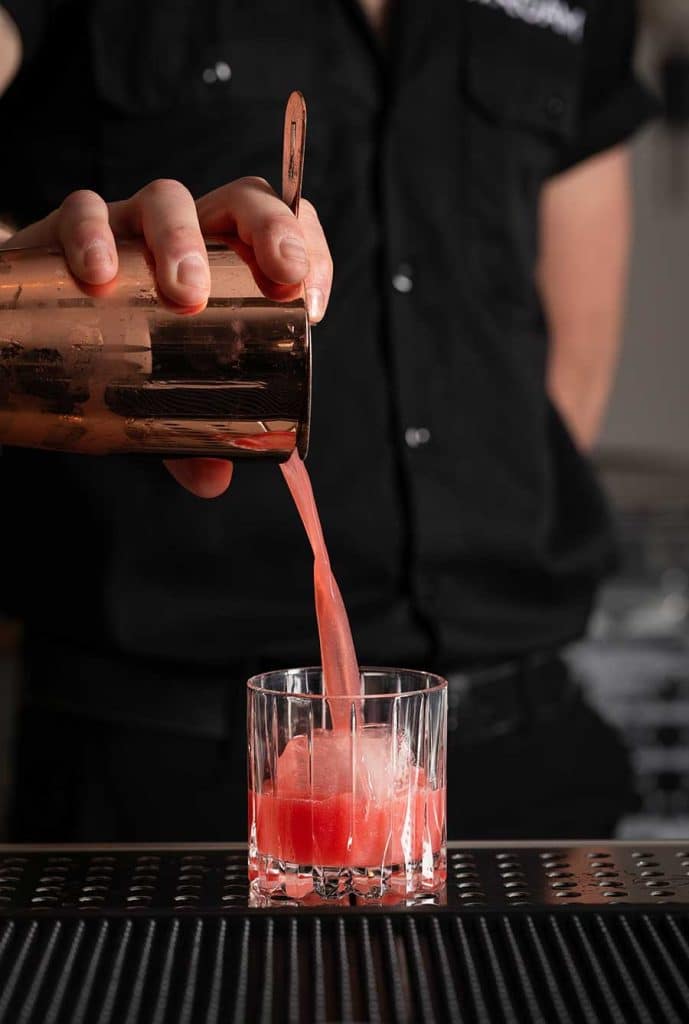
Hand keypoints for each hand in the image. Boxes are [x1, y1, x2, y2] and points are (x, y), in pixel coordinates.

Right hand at [2, 177, 332, 496]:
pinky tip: (98, 276)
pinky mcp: (67, 231)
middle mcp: (185, 238)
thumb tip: (212, 480)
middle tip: (278, 276)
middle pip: (240, 200)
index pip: (282, 231)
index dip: (311, 250)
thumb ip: (189, 438)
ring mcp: (129, 228)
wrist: (33, 339)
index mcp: (225, 268)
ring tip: (182, 295)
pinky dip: (93, 236)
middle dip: (269, 229)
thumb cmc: (118, 360)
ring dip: (183, 239)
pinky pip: (83, 212)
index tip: (313, 302)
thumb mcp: (161, 401)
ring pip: (167, 200)